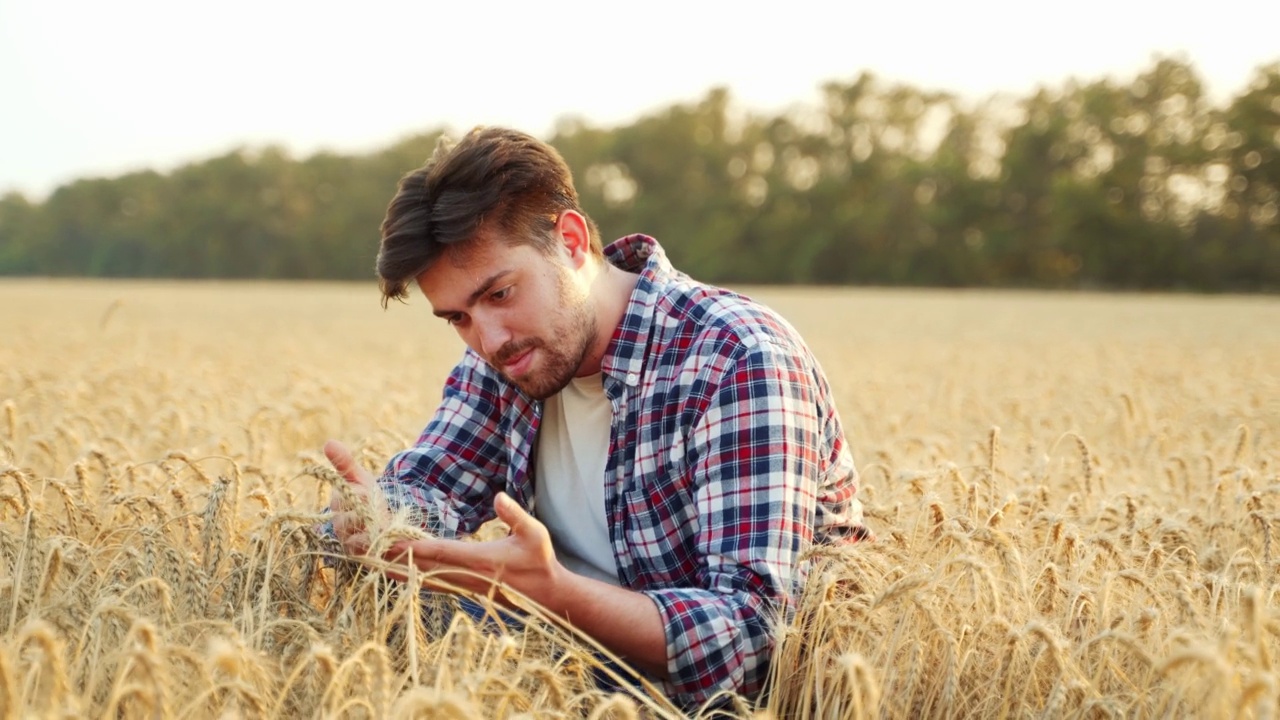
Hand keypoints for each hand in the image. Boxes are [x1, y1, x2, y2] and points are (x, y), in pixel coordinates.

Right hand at [324, 439, 378, 555]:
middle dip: (369, 515)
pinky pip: (366, 552)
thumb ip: (345, 463)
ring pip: (359, 538)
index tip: (370, 493)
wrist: (378, 522)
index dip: (363, 495)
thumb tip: (329, 443)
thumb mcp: (360, 479)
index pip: (349, 498)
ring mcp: (348, 541)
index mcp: (338, 503)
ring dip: (375, 533)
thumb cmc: (366, 498)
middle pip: (352, 520)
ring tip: (386, 528)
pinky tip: (388, 541)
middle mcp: (339, 524)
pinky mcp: (358, 555)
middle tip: (380, 513)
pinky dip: (379, 546)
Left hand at [384, 492, 563, 606]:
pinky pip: (434, 585)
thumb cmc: (541, 561)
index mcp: (480, 561)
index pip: (440, 552)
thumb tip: (498, 496)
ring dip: (401, 572)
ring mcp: (465, 587)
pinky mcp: (465, 592)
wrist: (547, 596)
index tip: (392, 541)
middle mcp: (467, 576)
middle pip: (425, 567)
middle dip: (397, 559)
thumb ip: (514, 514)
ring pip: (426, 579)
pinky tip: (400, 575)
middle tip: (370, 550)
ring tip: (376, 563)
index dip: (415, 547)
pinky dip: (415, 579)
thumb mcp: (534, 533)